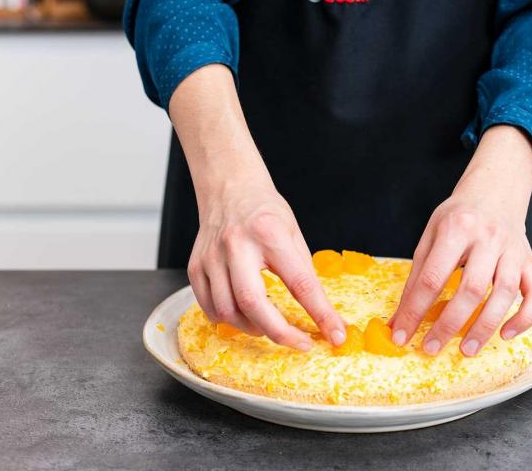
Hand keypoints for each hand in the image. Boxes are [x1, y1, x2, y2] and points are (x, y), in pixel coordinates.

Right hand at [170, 65, 345, 350]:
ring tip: (270, 325)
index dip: (320, 313)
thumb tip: (320, 313)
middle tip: (300, 343)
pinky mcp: (195, 266)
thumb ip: (303, 271)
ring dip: (253, 328)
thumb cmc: (266, 211)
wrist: (229, 188)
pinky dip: (229, 320)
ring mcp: (211, 257)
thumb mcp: (294, 233)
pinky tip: (244, 315)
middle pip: (253, 303)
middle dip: (280, 332)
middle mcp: (236, 245)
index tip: (335, 334)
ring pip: (228, 311)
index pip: (300, 282)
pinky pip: (209, 307)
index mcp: (270, 234)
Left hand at [389, 126, 531, 355]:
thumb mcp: (430, 234)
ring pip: (504, 294)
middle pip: (471, 289)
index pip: (433, 277)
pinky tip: (505, 334)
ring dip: (485, 327)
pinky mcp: (529, 261)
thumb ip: (417, 275)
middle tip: (431, 348)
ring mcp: (513, 251)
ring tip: (466, 349)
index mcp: (457, 228)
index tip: (402, 335)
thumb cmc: (459, 216)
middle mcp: (488, 239)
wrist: (495, 190)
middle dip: (449, 324)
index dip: (415, 310)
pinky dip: (524, 318)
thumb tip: (400, 317)